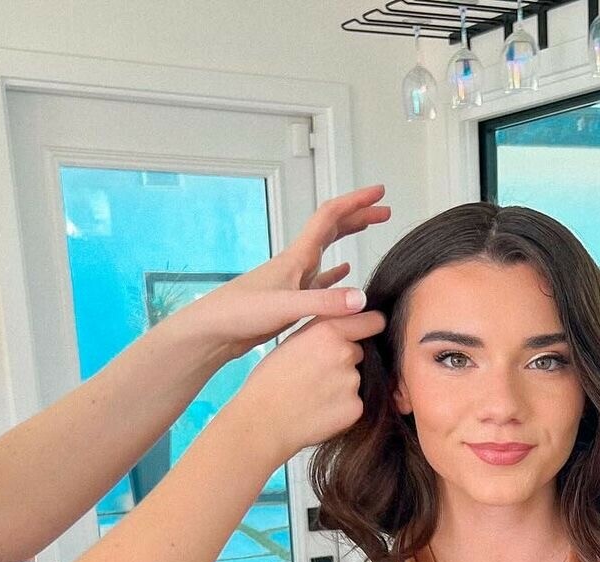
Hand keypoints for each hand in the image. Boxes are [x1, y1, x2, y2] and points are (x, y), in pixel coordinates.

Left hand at [173, 182, 391, 361]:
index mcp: (297, 258)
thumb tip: (362, 299)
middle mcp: (297, 264)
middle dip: (358, 216)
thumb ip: (325, 304)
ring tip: (368, 231)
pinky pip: (320, 281)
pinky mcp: (291, 300)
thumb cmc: (242, 313)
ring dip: (349, 237)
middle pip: (332, 229)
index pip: (330, 217)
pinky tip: (345, 275)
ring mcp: (294, 281)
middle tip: (384, 211)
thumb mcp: (286, 307)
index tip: (379, 193)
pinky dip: (336, 273)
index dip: (356, 202)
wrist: (215, 331)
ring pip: (328, 250)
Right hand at [218, 303, 385, 469]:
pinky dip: (342, 407)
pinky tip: (320, 410)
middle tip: (317, 376)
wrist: (264, 421)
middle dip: (345, 362)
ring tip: (314, 395)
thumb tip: (347, 324)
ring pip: (355, 380)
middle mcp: (345, 354)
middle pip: (358, 353)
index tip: (373, 328)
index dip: (372, 326)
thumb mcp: (292, 341)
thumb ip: (322, 330)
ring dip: (342, 386)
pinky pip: (355, 403)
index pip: (372, 321)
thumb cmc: (270, 381)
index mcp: (328, 332)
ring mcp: (353, 383)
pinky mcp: (356, 409)